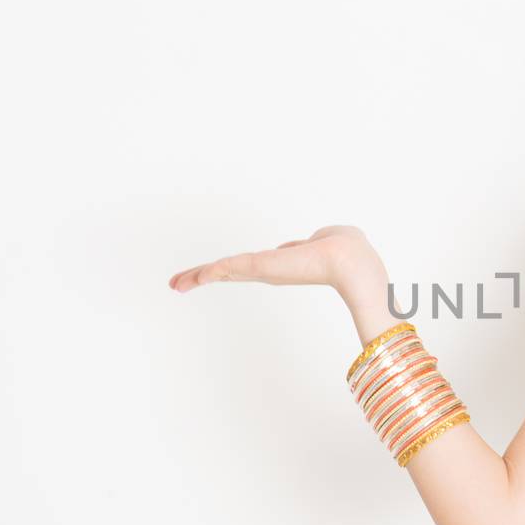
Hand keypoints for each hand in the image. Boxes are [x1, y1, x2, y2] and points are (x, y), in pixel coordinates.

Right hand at [167, 224, 385, 298]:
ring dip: (198, 276)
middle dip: (201, 276)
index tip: (205, 275)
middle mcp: (269, 270)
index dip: (224, 270)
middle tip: (177, 284)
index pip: (245, 267)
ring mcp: (264, 270)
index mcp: (280, 264)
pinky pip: (227, 268)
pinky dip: (208, 272)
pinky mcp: (261, 267)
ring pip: (223, 271)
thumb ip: (304, 245)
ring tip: (176, 283)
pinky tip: (191, 278)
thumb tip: (298, 246)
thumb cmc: (342, 249)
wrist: (348, 261)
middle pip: (227, 272)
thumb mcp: (320, 241)